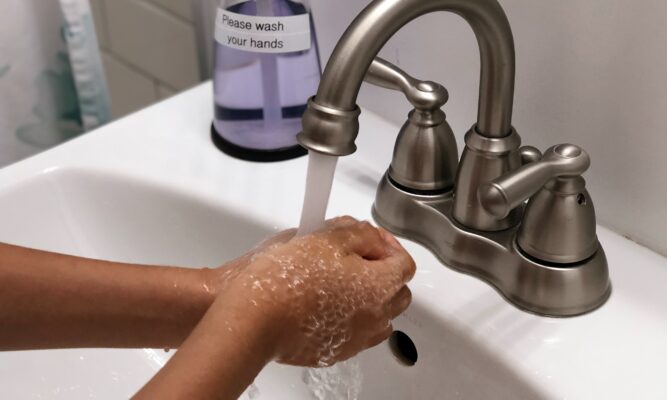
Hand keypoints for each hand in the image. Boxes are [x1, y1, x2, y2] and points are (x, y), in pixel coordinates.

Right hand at [217, 216, 415, 366]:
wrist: (254, 320)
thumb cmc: (285, 280)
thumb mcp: (326, 237)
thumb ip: (358, 232)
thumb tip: (369, 235)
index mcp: (379, 286)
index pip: (404, 262)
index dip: (387, 244)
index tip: (368, 237)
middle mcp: (375, 317)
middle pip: (398, 292)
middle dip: (383, 271)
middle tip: (358, 257)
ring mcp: (356, 339)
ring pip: (379, 316)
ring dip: (370, 297)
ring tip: (343, 282)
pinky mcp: (335, 351)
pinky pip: (356, 333)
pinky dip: (351, 318)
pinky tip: (328, 303)